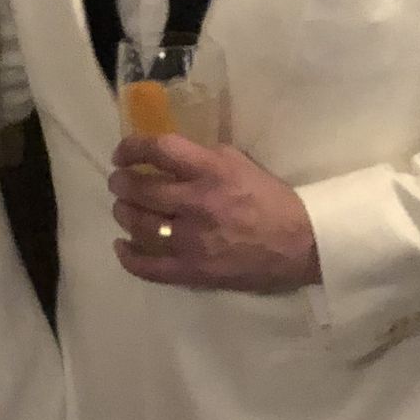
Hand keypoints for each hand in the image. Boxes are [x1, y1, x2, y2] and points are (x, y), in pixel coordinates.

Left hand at [110, 134, 319, 295]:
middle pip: (141, 189)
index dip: (132, 148)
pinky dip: (128, 256)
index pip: (159, 150)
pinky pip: (149, 267)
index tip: (122, 153)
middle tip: (118, 181)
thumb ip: (204, 157)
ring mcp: (192, 241)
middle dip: (121, 183)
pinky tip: (122, 246)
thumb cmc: (271, 200)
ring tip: (122, 208)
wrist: (301, 244)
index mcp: (212, 171)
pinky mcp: (193, 271)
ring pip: (139, 225)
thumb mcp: (241, 163)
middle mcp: (197, 204)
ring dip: (123, 213)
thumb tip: (166, 155)